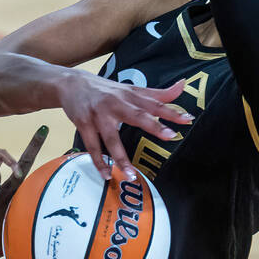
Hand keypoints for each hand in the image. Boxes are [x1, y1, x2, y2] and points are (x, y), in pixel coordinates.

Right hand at [58, 70, 186, 180]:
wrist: (71, 83)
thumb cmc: (105, 89)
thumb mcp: (131, 89)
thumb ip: (158, 93)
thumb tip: (183, 85)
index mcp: (130, 96)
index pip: (154, 103)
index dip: (171, 111)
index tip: (187, 120)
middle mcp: (116, 104)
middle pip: (136, 115)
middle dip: (153, 125)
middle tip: (170, 136)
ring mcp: (98, 115)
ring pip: (111, 139)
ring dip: (121, 158)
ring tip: (131, 175)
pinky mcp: (83, 124)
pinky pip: (92, 146)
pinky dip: (99, 162)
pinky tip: (106, 174)